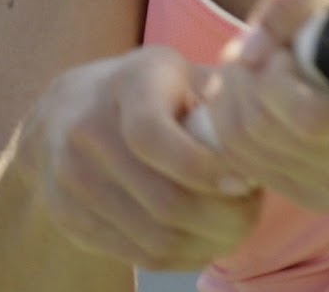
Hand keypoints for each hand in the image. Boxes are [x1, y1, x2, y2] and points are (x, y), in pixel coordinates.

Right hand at [19, 45, 262, 269]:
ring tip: (234, 227)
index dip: (204, 169)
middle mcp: (88, 127)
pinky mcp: (68, 215)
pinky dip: (182, 256)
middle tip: (251, 213)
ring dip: (207, 243)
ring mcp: (71, 177)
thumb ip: (219, 93)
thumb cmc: (145, 89)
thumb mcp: (178, 72)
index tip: (245, 181)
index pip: (153, 137)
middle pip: (162, 200)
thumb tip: (265, 123)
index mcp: (126, 83)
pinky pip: (138, 255)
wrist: (62, 112)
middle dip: (223, 218)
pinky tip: (202, 239)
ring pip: (153, 238)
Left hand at [198, 0, 328, 211]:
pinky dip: (233, 127)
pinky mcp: (321, 200)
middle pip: (266, 132)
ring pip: (245, 151)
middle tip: (258, 52)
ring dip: (230, 99)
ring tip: (256, 70)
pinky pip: (246, 168)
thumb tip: (249, 54)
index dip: (274, 79)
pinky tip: (256, 99)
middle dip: (242, 80)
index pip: (310, 119)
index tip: (283, 50)